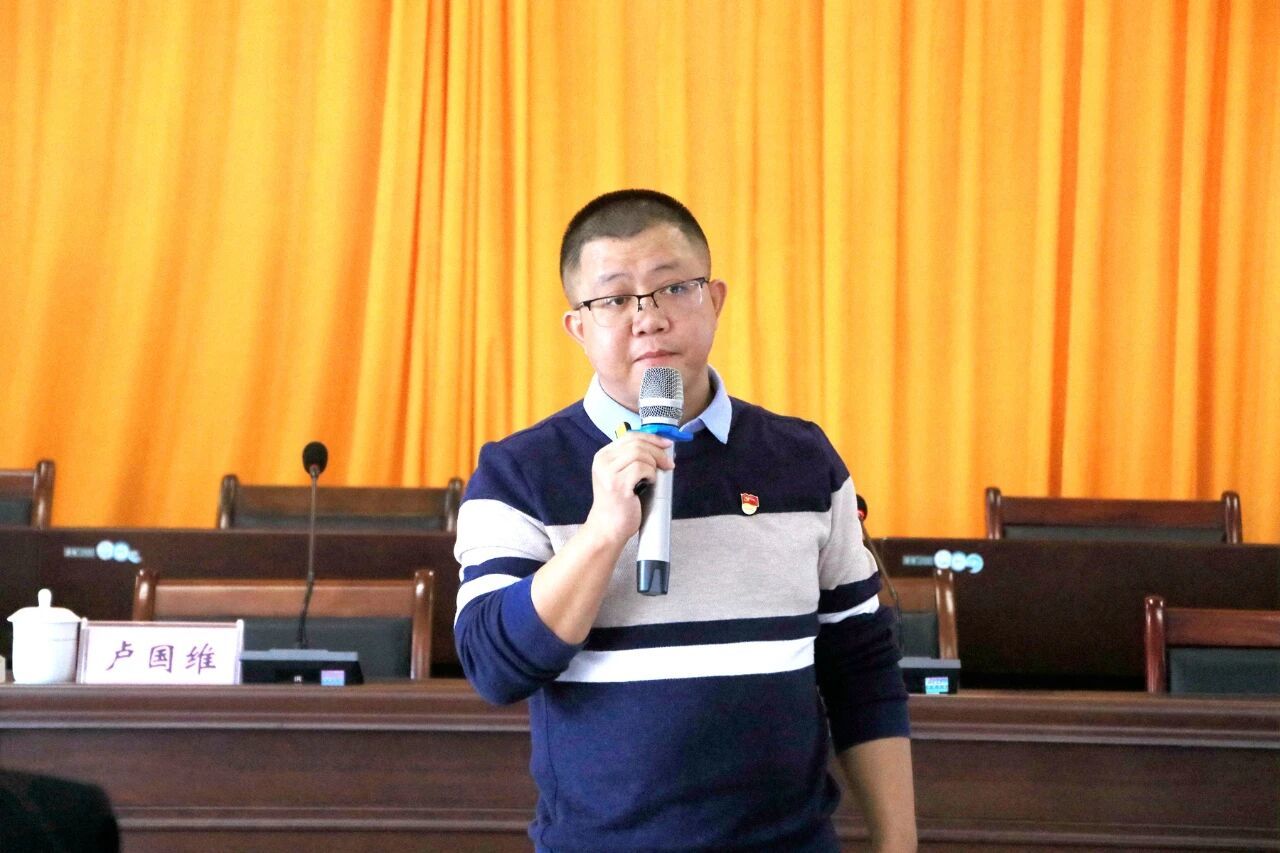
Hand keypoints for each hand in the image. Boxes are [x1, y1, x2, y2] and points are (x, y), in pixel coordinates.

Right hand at [582, 432, 673, 547]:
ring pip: (641, 454)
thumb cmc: (619, 504)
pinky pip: (642, 468)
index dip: (651, 438)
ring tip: (653, 478)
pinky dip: (651, 475)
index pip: (630, 436)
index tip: (667, 444)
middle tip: (669, 464)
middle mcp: (603, 461)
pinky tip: (648, 484)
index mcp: (603, 455)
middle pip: (637, 443)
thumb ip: (632, 459)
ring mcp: (609, 472)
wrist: (607, 528)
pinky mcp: (618, 484)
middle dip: (658, 451)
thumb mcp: (621, 475)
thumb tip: (660, 446)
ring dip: (654, 465)